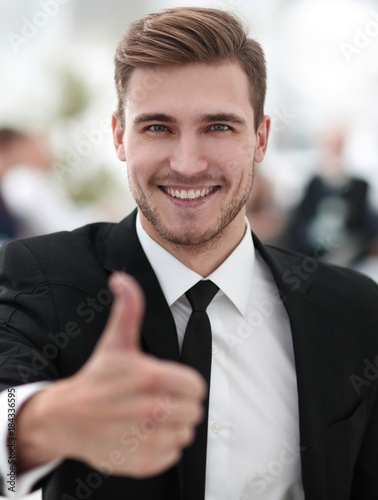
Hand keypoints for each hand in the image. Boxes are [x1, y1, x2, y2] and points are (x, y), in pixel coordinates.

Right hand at [16, 273, 205, 476]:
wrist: (66, 418)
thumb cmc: (96, 378)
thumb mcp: (115, 341)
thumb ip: (128, 308)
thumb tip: (121, 278)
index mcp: (151, 377)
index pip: (197, 387)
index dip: (185, 385)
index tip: (168, 383)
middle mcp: (150, 410)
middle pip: (193, 412)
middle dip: (180, 405)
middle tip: (156, 400)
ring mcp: (146, 438)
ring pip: (185, 434)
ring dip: (172, 427)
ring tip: (149, 418)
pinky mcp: (141, 462)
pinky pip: (172, 455)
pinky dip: (162, 447)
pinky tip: (142, 435)